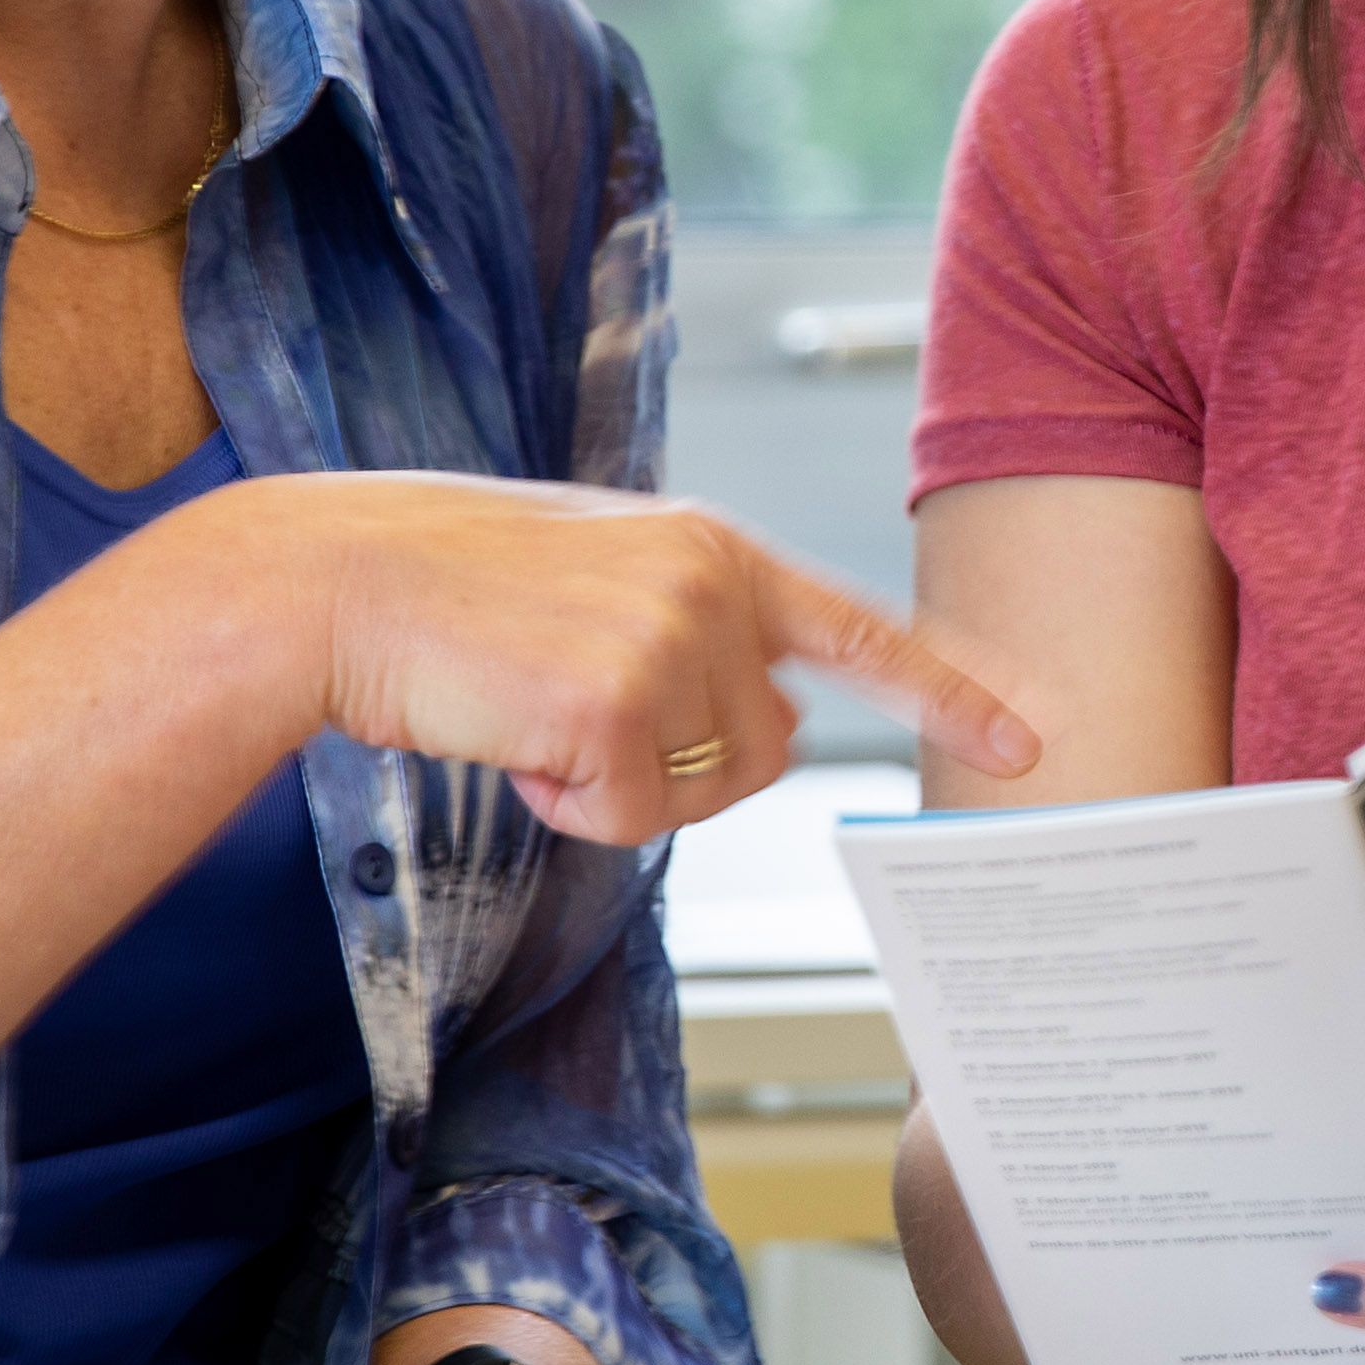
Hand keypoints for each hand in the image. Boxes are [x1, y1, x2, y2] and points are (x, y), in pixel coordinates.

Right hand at [204, 473, 1043, 842]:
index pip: (857, 631)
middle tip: (570, 716)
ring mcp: (670, 638)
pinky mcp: (615, 700)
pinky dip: (564, 804)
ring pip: (696, 794)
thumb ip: (695, 630)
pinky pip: (627, 817)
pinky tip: (508, 733)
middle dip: (679, 767)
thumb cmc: (449, 586)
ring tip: (527, 709)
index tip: (1030, 737)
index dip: (949, 691)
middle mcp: (712, 582)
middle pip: (762, 751)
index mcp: (714, 547)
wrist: (334, 581)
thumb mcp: (599, 577)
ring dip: (609, 785)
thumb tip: (765, 728)